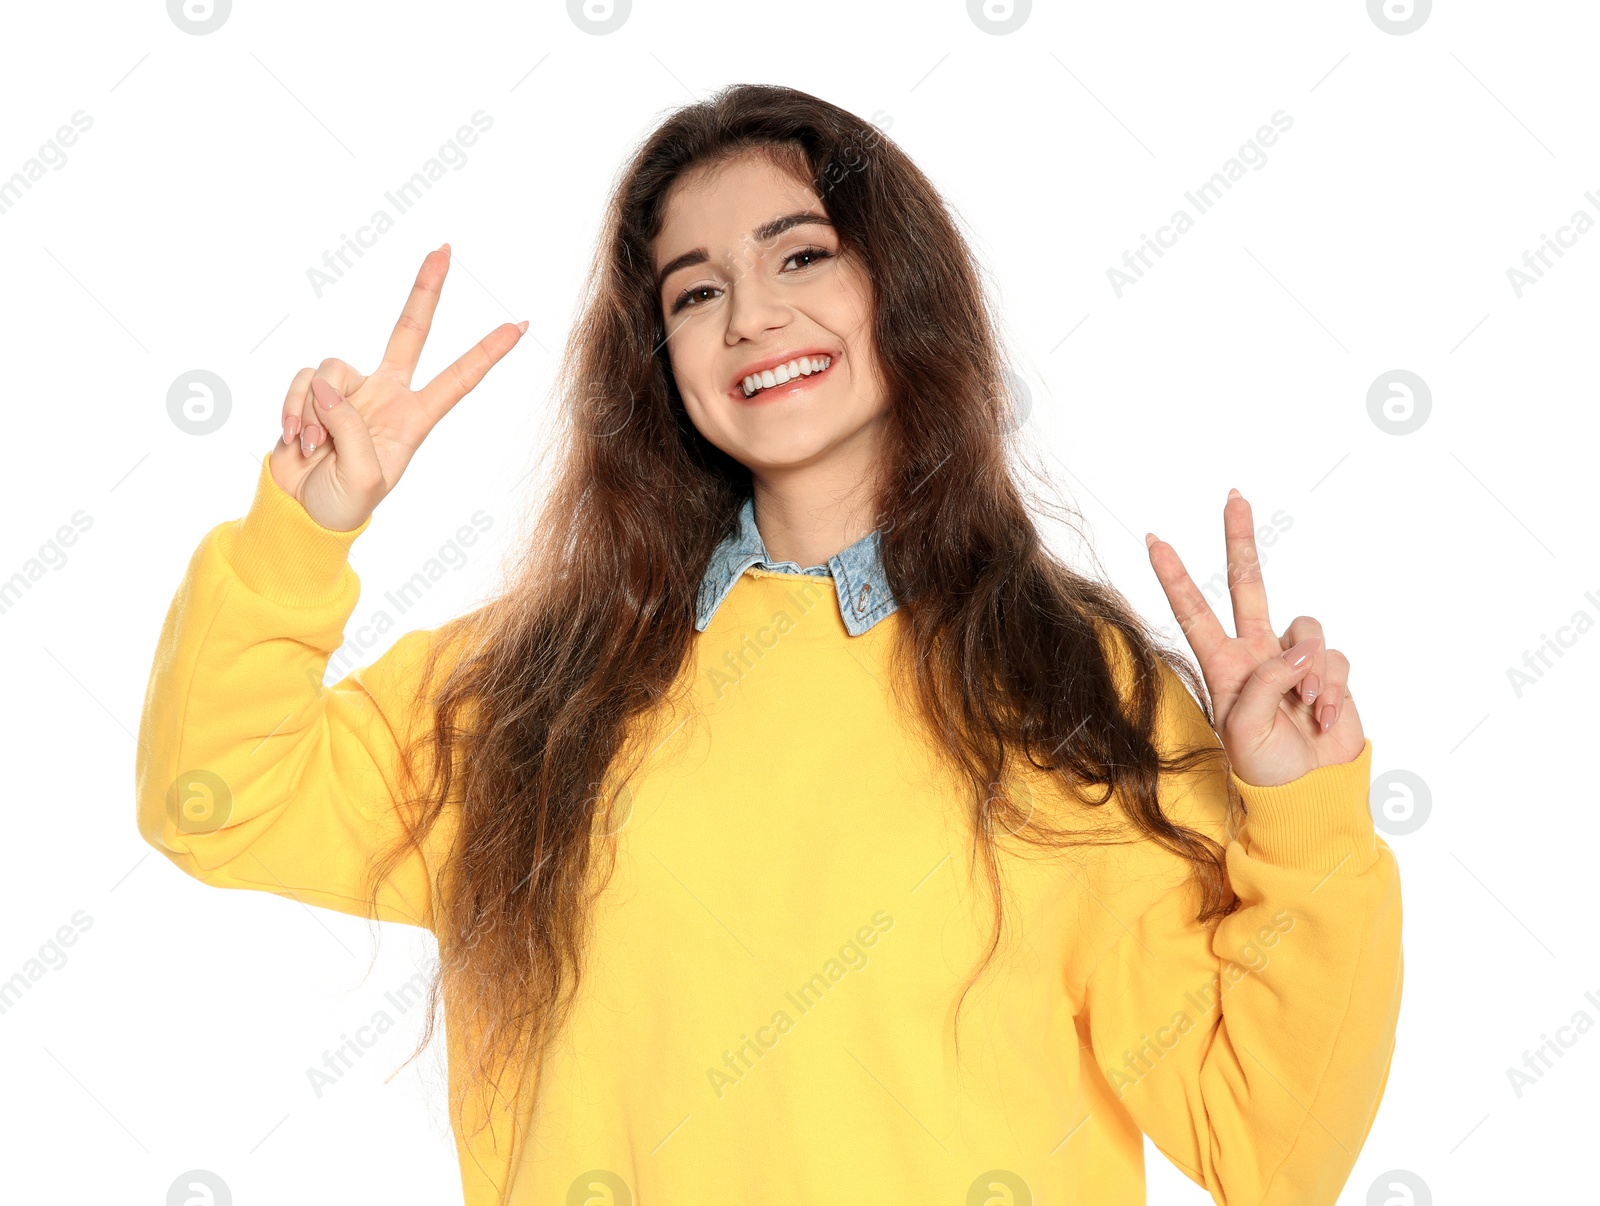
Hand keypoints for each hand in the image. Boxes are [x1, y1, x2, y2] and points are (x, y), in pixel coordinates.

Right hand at [269, 243, 526, 530]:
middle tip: (444, 249)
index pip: (459, 378)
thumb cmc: (344, 505)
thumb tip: (325, 384)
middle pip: (409, 330)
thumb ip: (348, 427)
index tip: (520, 325)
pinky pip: (301, 383)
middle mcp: (386, 396)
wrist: (301, 512)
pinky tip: (295, 441)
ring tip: (316, 449)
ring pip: (331, 369)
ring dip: (315, 411)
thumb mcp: (363, 478)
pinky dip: (294, 410)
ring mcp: (349, 392)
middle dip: (425, 290)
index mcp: (413, 419)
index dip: (488, 353)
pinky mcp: (312, 393)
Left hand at [1145, 489, 1363, 786]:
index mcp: (1223, 667)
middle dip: (1240, 540)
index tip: (1152, 541)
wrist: (1310, 794)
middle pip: (1247, 585)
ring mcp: (1293, 662)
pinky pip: (1334, 660)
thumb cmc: (1266, 769)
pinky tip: (1323, 716)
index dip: (1173, 577)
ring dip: (1310, 670)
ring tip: (1305, 707)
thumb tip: (1300, 650)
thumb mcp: (1245, 730)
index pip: (1193, 612)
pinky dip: (1332, 688)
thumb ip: (1266, 682)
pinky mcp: (1328, 673)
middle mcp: (1255, 655)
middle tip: (1233, 497)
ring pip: (1305, 629)